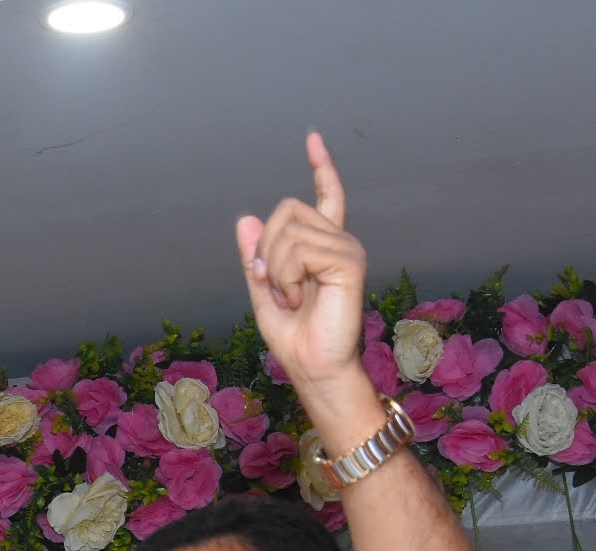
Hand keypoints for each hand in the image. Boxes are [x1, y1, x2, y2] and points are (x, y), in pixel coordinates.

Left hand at [235, 132, 371, 411]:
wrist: (314, 367)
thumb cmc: (294, 337)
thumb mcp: (264, 292)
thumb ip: (255, 258)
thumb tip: (246, 218)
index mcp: (322, 246)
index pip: (326, 197)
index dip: (321, 168)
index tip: (313, 139)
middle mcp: (338, 241)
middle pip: (286, 210)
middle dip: (267, 250)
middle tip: (279, 288)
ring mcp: (346, 249)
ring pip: (289, 232)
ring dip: (276, 270)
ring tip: (292, 298)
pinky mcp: (349, 261)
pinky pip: (300, 250)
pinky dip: (287, 276)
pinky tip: (299, 297)